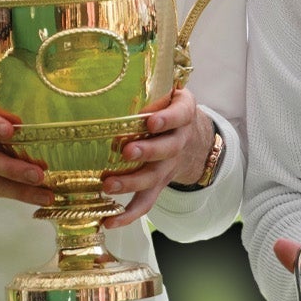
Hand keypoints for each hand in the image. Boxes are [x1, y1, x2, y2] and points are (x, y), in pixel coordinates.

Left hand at [102, 87, 210, 228]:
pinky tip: (109, 221)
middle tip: (126, 151)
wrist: (193, 139)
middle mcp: (178, 143)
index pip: (180, 115)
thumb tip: (109, 79)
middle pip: (167, 150)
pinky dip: (128, 214)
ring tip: (108, 185)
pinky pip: (146, 203)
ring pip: (154, 178)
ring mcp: (168, 167)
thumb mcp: (169, 94)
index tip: (150, 121)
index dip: (167, 119)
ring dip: (131, 183)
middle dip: (147, 151)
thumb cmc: (170, 111)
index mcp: (183, 115)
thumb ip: (152, 89)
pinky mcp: (158, 186)